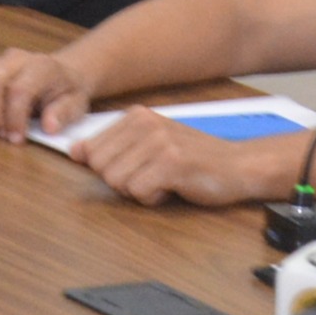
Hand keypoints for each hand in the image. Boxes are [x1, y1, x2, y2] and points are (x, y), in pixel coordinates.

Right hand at [0, 47, 93, 141]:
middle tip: (1, 135)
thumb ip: (64, 114)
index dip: (13, 118)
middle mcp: (15, 59)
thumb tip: (49, 126)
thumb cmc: (66, 91)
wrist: (60, 73)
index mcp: (41, 67)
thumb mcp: (77, 104)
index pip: (19, 89)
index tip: (17, 139)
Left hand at [73, 114, 277, 207]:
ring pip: (117, 181)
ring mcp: (159, 142)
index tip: (135, 168)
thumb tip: (76, 151)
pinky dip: (153, 198)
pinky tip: (172, 188)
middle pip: (100, 168)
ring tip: (163, 181)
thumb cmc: (193, 158)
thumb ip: (113, 146)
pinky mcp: (172, 164)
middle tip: (151, 177)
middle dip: (122, 181)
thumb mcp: (150, 143)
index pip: (91, 150)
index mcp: (137, 116)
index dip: (109, 169)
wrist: (239, 165)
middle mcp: (145, 124)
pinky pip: (138, 192)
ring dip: (139, 191)